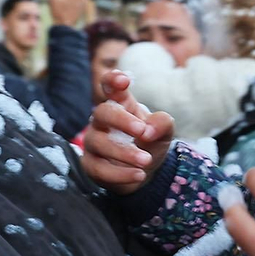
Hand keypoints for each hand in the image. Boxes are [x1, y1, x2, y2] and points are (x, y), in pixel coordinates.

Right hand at [81, 70, 175, 194]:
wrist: (145, 170)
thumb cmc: (150, 142)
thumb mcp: (164, 131)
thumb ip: (162, 123)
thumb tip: (149, 130)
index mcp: (120, 104)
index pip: (110, 86)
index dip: (112, 80)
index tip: (123, 81)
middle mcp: (103, 121)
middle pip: (102, 112)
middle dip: (121, 120)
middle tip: (142, 131)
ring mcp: (93, 142)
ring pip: (99, 142)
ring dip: (124, 152)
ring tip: (147, 160)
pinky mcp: (90, 165)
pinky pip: (98, 168)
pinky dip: (120, 173)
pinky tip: (139, 175)